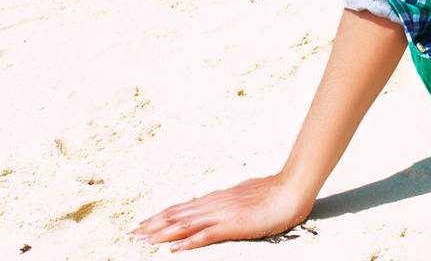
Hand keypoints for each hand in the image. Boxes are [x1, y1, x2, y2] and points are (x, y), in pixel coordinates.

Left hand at [134, 173, 313, 250]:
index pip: (183, 208)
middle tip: (131, 233)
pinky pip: (207, 235)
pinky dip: (189, 243)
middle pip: (179, 215)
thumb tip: (218, 205)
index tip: (143, 223)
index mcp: (219, 198)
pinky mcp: (234, 225)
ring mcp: (224, 214)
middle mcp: (216, 204)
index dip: (162, 215)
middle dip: (154, 225)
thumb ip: (230, 202)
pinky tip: (175, 249)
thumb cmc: (275, 191)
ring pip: (187, 224)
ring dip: (163, 233)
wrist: (293, 187)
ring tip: (144, 240)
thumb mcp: (246, 194)